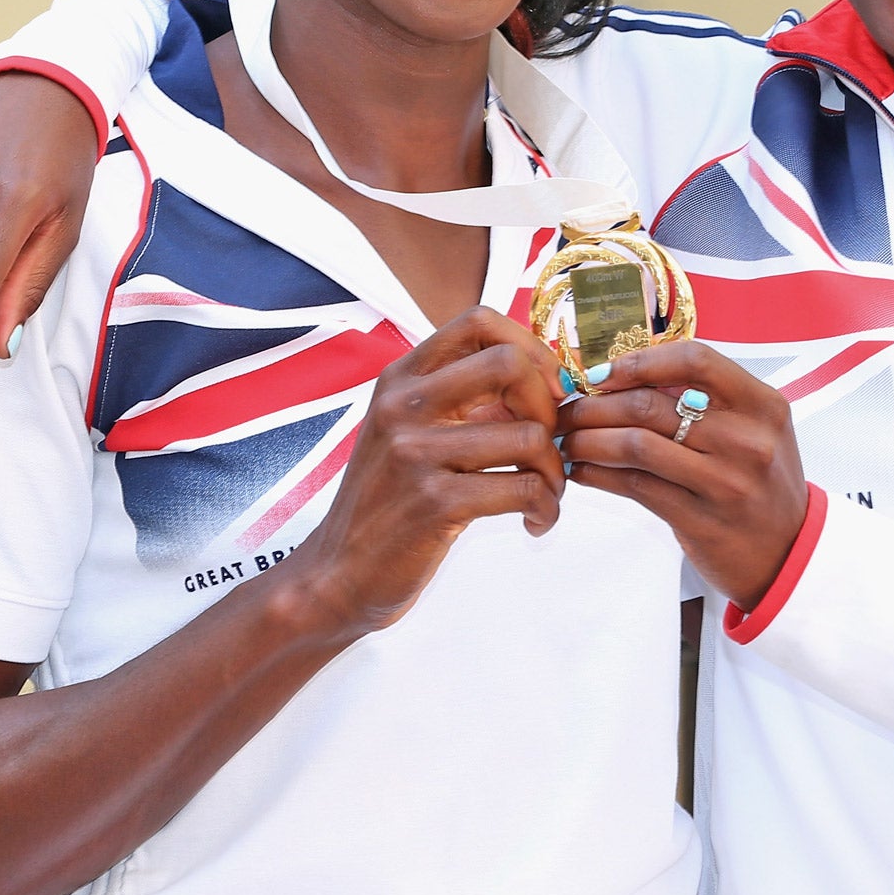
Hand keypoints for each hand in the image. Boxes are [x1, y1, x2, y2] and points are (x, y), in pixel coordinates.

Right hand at [299, 308, 567, 636]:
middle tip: (549, 442)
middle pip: (510, 363)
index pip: (478, 320)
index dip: (530, 346)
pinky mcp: (435, 504)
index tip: (545, 388)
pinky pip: (525, 488)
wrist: (337, 574)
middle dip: (549, 404)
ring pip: (530, 434)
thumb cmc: (387, 502)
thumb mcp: (407, 432)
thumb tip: (541, 375)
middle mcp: (404, 405)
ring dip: (555, 471)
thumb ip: (459, 398)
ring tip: (545, 493)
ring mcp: (416, 453)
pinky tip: (536, 521)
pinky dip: (546, 507)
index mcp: (400, 379)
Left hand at [556, 342, 807, 610]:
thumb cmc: (762, 484)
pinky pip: (635, 486)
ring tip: (568, 440)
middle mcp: (748, 440)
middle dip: (596, 404)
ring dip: (588, 439)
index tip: (603, 373)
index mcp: (762, 405)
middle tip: (568, 411)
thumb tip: (629, 373)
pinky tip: (582, 470)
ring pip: (635, 444)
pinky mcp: (701, 520)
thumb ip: (706, 400)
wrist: (789, 554)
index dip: (640, 361)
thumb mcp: (755, 431)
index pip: (695, 360)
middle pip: (651, 403)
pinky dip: (598, 473)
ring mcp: (725, 482)